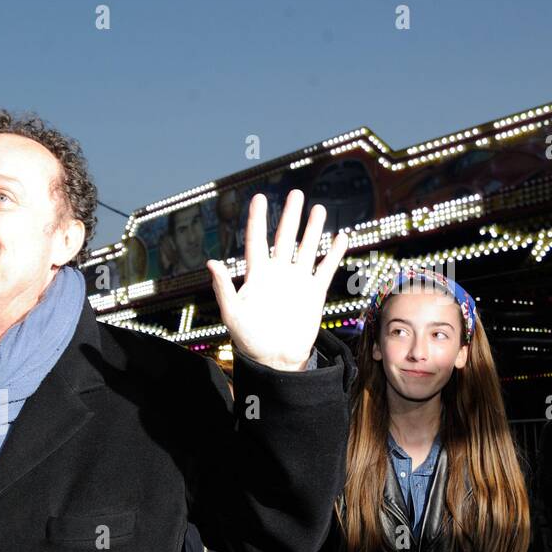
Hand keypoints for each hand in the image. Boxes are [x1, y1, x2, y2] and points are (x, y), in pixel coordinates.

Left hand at [206, 190, 348, 371]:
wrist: (274, 358)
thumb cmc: (248, 338)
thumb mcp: (231, 313)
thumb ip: (223, 287)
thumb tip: (211, 263)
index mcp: (256, 275)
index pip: (256, 241)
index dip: (257, 220)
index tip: (259, 198)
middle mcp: (277, 273)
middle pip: (284, 238)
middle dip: (290, 216)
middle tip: (296, 194)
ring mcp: (296, 281)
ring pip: (306, 248)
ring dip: (313, 229)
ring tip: (318, 209)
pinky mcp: (314, 292)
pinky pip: (325, 268)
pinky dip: (333, 253)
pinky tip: (340, 236)